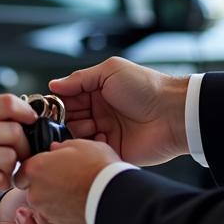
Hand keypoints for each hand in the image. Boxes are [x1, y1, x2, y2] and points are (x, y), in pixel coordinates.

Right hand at [0, 95, 36, 221]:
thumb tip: (21, 117)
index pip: (6, 103)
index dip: (26, 113)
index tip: (31, 123)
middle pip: (14, 131)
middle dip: (22, 146)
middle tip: (16, 156)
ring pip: (11, 157)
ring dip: (10, 168)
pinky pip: (1, 179)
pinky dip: (1, 183)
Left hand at [0, 188, 81, 223]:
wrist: (2, 213)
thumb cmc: (23, 197)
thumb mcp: (38, 186)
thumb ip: (52, 186)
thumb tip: (54, 180)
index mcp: (73, 216)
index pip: (74, 221)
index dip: (56, 210)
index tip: (41, 198)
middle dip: (42, 221)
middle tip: (26, 207)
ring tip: (19, 216)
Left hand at [13, 139, 119, 223]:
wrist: (115, 199)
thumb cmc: (99, 169)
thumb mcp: (81, 145)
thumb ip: (62, 147)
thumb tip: (56, 148)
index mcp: (36, 168)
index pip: (20, 171)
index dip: (32, 170)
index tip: (41, 169)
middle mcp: (36, 192)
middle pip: (32, 189)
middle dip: (44, 185)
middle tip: (63, 179)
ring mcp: (47, 212)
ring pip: (44, 205)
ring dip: (54, 199)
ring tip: (75, 191)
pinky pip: (56, 218)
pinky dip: (64, 212)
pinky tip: (79, 204)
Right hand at [49, 57, 189, 166]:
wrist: (173, 113)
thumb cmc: (146, 87)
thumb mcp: (110, 71)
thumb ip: (80, 78)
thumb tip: (54, 84)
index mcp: (97, 92)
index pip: (67, 98)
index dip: (57, 104)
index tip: (49, 108)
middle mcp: (99, 112)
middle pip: (69, 119)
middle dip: (63, 121)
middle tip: (64, 121)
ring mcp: (106, 131)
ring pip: (77, 137)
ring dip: (76, 134)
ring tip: (85, 129)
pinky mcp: (113, 150)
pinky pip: (91, 153)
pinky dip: (89, 148)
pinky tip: (95, 141)